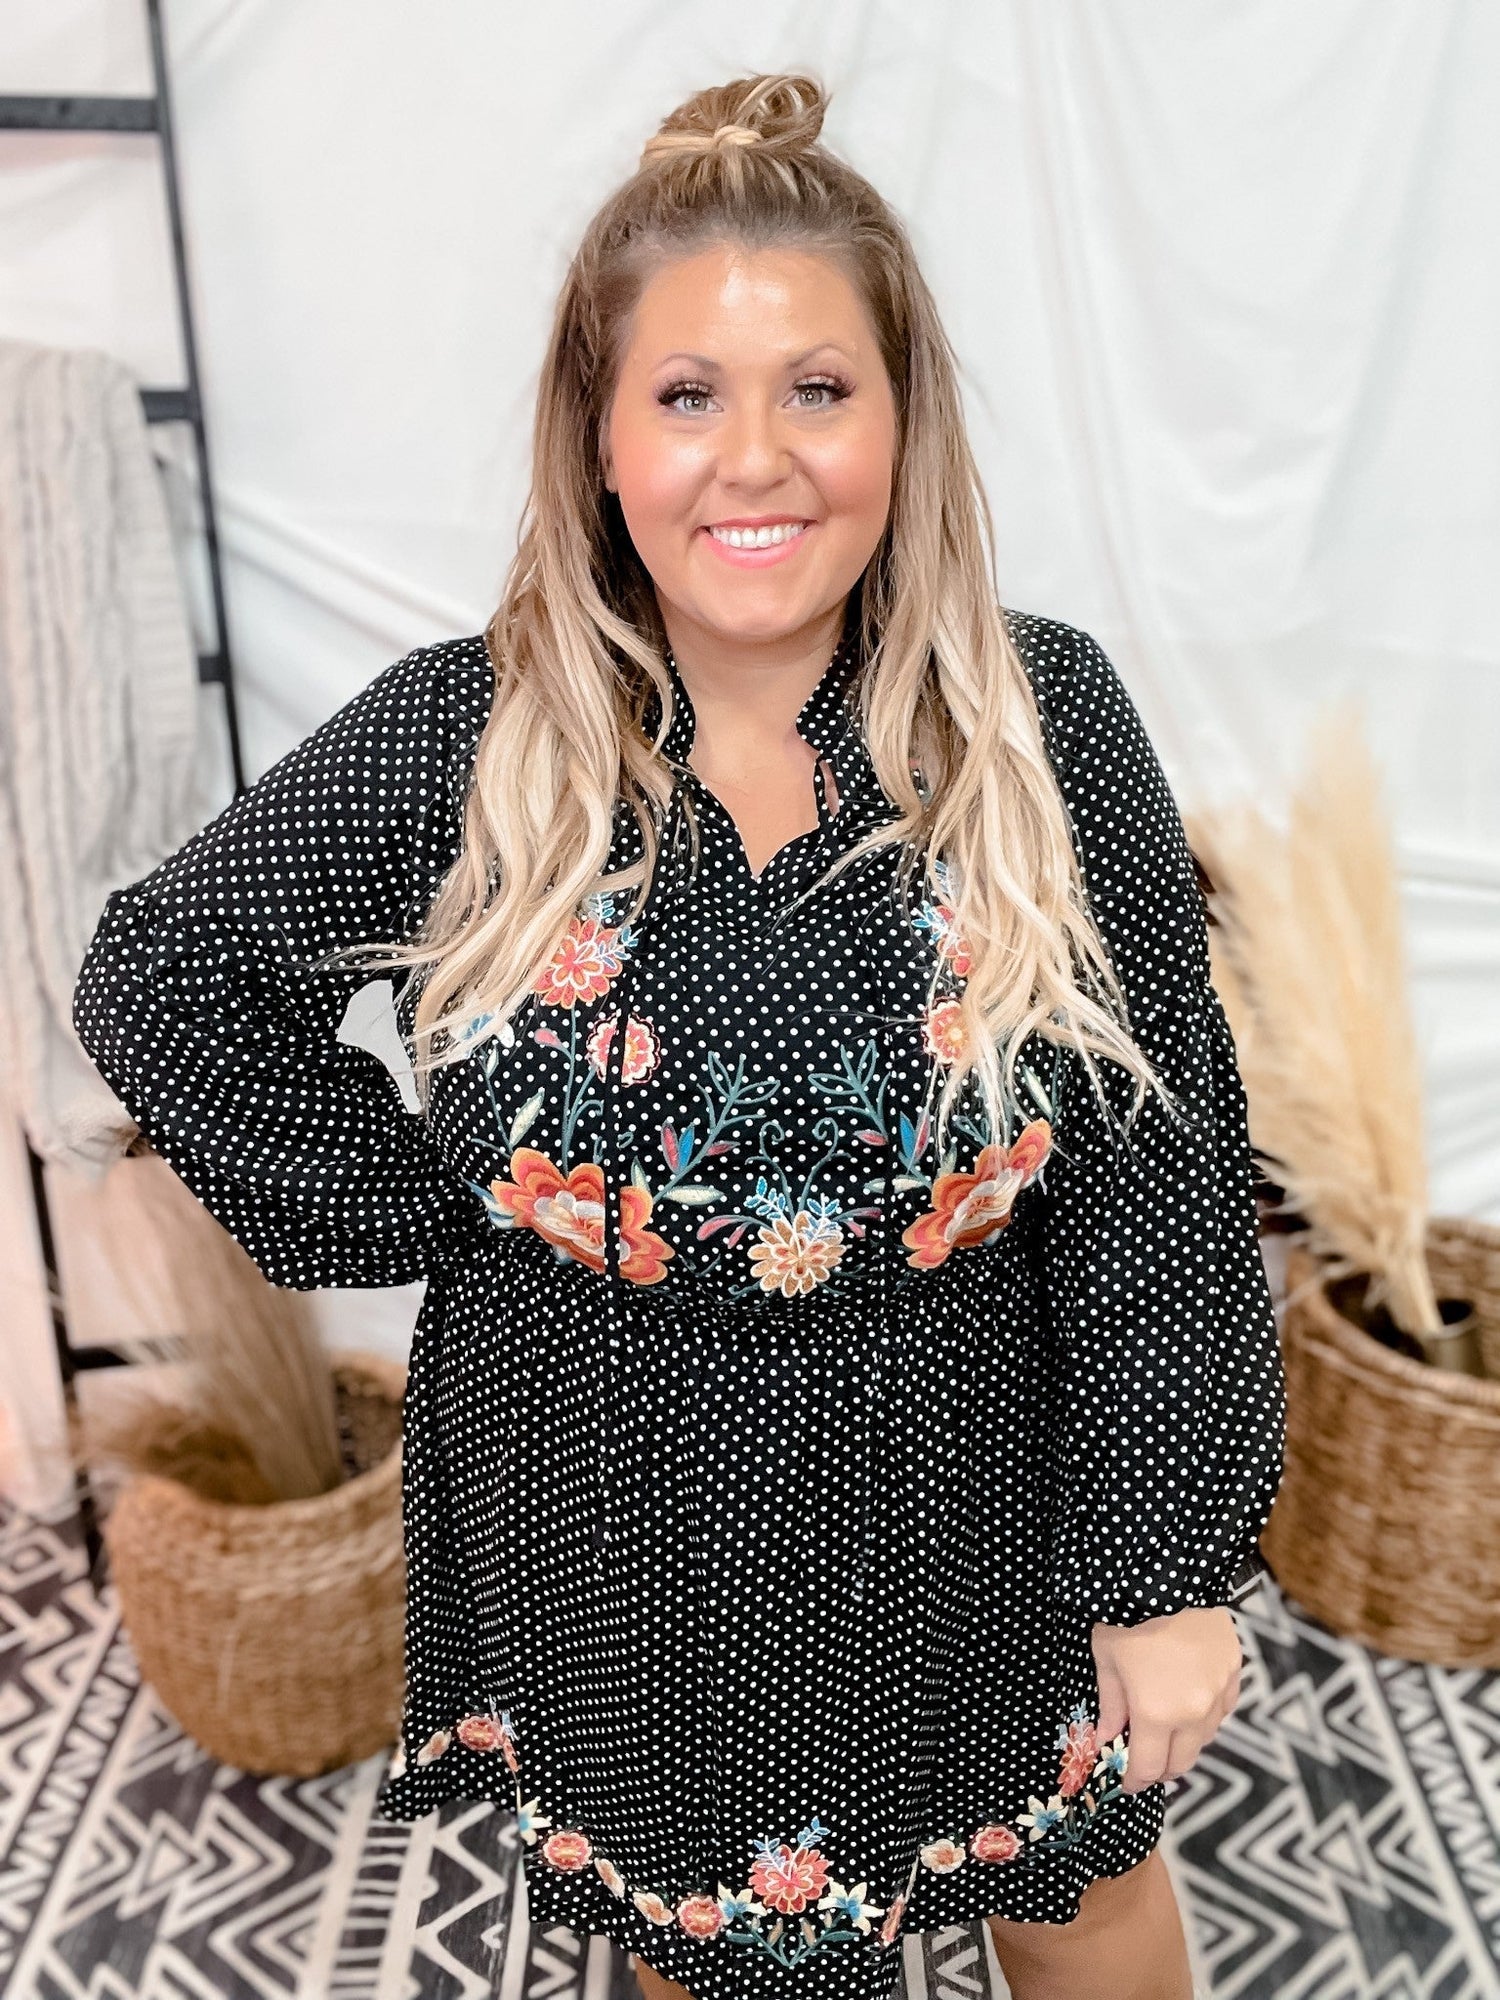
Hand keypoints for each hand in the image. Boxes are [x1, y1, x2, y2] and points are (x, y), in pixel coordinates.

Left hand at [1092, 1606, 1241, 1793]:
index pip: (1149, 1769)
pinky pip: (1223, 1709)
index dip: (1135, 1781)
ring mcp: (1219, 1693)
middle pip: (1182, 1763)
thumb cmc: (1126, 1615)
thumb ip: (1110, 1705)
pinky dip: (1206, 1714)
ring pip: (1205, 1739)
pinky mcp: (1234, 1672)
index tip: (1126, 1781)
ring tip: (1164, 1726)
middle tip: (1144, 1758)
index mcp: (1156, 1713)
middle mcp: (1193, 1712)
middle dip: (1160, 1767)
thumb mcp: (1107, 1659)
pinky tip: (1189, 1700)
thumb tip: (1107, 1738)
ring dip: (1184, 1742)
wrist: (1168, 1572)